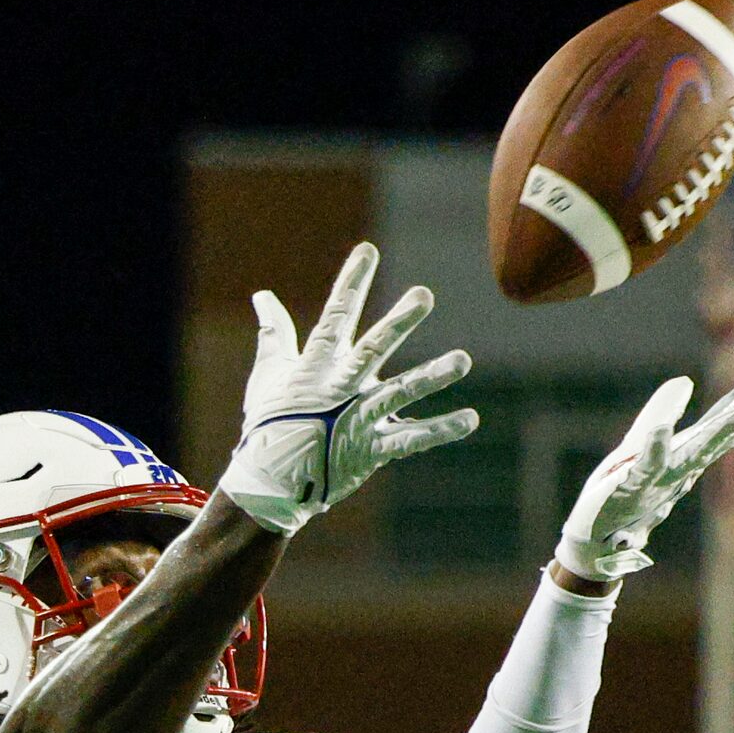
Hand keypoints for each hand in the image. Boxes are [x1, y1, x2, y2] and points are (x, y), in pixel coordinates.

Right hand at [220, 241, 477, 534]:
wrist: (270, 482)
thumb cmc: (268, 424)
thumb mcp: (267, 375)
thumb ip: (274, 333)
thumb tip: (262, 295)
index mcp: (315, 367)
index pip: (335, 317)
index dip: (350, 284)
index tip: (367, 250)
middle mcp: (340, 389)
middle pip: (371, 350)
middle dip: (397, 323)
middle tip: (424, 295)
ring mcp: (357, 419)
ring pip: (398, 393)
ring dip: (431, 376)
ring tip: (462, 360)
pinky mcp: (370, 449)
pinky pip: (410, 439)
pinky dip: (440, 430)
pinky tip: (471, 419)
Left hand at [557, 358, 733, 580]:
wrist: (596, 540)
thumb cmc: (622, 492)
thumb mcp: (641, 444)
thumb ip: (661, 412)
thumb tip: (685, 380)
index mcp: (688, 452)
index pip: (726, 416)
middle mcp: (682, 465)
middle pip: (723, 431)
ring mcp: (660, 478)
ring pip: (695, 453)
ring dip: (719, 434)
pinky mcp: (632, 486)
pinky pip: (647, 467)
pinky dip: (655, 449)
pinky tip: (662, 431)